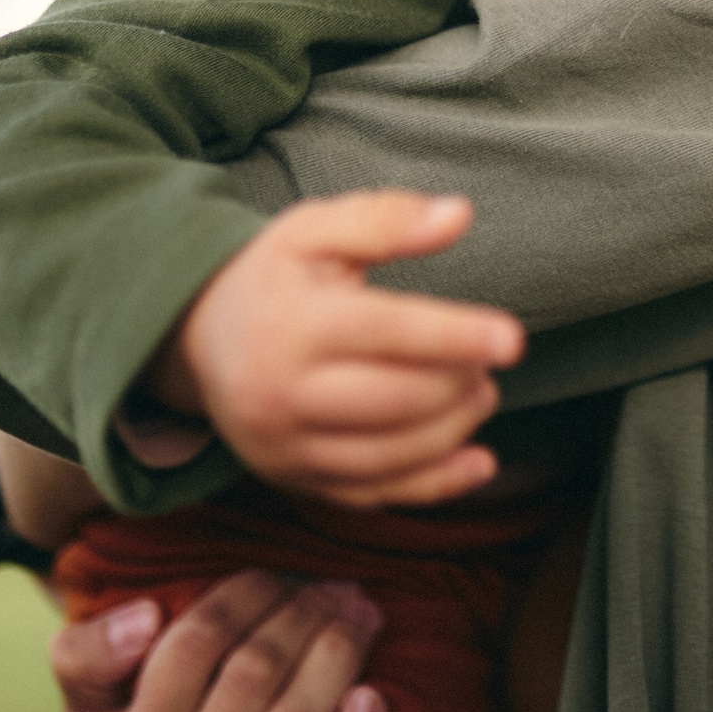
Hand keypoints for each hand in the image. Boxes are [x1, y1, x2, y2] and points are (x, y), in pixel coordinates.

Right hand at [54, 573, 387, 711]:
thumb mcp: (96, 709)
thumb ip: (86, 656)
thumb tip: (145, 618)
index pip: (192, 644)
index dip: (244, 594)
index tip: (277, 573)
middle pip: (254, 673)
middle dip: (302, 613)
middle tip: (335, 586)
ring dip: (338, 657)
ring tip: (363, 617)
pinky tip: (371, 696)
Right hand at [151, 191, 524, 507]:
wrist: (199, 339)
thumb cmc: (274, 276)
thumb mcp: (316, 230)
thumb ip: (387, 220)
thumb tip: (459, 215)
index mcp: (293, 325)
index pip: (386, 333)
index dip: (455, 336)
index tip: (513, 339)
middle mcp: (282, 394)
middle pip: (395, 402)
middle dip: (459, 384)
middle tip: (490, 362)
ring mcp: (285, 447)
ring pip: (390, 457)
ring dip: (454, 429)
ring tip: (481, 394)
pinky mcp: (296, 480)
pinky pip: (373, 497)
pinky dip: (434, 485)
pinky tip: (479, 461)